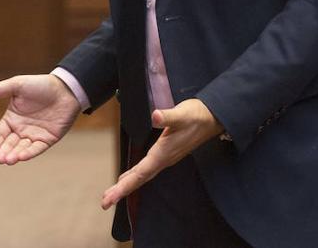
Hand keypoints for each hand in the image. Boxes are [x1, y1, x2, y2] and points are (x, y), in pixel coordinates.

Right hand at [0, 74, 80, 164]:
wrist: (66, 88)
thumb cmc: (40, 84)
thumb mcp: (17, 85)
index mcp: (12, 118)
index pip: (0, 133)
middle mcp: (21, 129)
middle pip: (9, 144)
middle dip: (4, 152)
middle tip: (0, 159)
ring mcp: (34, 135)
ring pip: (22, 148)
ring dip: (15, 155)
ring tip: (9, 160)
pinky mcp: (48, 139)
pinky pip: (37, 148)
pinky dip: (30, 153)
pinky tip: (22, 156)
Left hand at [100, 99, 222, 209]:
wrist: (212, 119)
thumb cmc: (196, 115)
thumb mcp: (182, 114)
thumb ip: (168, 116)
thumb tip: (155, 115)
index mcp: (163, 154)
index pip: (140, 174)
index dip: (124, 186)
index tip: (111, 198)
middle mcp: (163, 160)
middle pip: (139, 179)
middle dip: (121, 191)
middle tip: (105, 202)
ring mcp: (165, 158)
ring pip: (142, 176)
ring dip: (126, 185)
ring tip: (111, 195)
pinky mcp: (166, 154)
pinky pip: (146, 170)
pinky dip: (134, 176)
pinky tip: (127, 178)